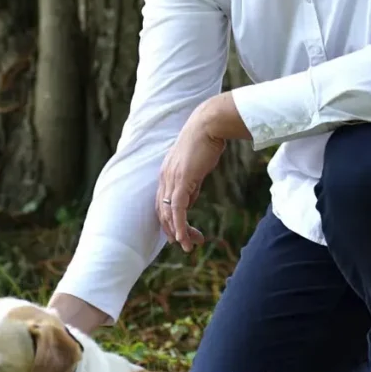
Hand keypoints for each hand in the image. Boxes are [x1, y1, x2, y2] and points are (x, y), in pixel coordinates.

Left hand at [157, 108, 225, 252]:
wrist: (208, 126)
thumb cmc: (205, 143)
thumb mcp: (195, 168)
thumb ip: (190, 186)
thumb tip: (189, 203)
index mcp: (166, 175)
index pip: (162, 204)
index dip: (169, 221)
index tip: (180, 233)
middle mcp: (164, 178)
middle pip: (162, 212)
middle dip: (173, 231)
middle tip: (186, 244)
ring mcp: (171, 179)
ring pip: (169, 213)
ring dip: (177, 232)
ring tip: (187, 246)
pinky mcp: (181, 180)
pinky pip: (177, 208)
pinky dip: (179, 225)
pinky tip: (184, 237)